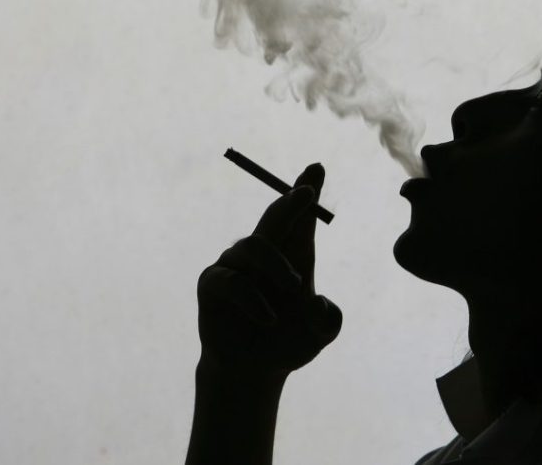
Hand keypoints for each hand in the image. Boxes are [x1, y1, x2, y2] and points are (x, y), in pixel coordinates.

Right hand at [195, 163, 342, 380]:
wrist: (254, 372)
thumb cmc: (289, 344)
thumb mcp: (319, 334)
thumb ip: (327, 321)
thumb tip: (319, 305)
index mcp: (295, 254)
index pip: (301, 218)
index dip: (306, 190)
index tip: (316, 168)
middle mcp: (265, 252)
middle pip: (276, 217)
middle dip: (291, 202)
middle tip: (308, 192)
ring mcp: (236, 265)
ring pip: (255, 247)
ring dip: (277, 266)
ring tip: (294, 287)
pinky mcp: (213, 284)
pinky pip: (231, 280)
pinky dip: (253, 298)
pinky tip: (269, 317)